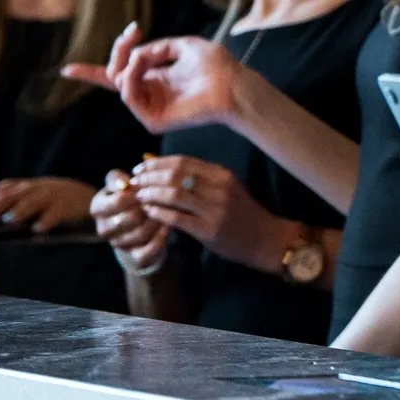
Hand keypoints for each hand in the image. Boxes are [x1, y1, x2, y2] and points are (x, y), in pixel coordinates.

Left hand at [0, 175, 97, 233]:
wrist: (87, 197)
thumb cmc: (51, 200)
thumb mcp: (30, 195)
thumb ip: (8, 201)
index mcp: (24, 187)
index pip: (1, 190)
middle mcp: (35, 189)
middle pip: (13, 194)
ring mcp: (50, 196)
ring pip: (33, 201)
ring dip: (21, 210)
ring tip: (9, 219)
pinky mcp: (65, 207)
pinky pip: (55, 214)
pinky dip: (46, 221)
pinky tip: (38, 229)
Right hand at [61, 25, 245, 134]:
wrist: (232, 83)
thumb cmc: (216, 66)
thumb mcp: (183, 45)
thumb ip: (157, 47)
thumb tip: (136, 53)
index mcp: (156, 78)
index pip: (119, 76)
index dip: (92, 73)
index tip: (66, 69)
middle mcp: (150, 93)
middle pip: (115, 74)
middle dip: (119, 50)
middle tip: (133, 33)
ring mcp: (150, 108)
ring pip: (120, 82)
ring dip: (127, 61)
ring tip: (143, 52)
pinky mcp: (153, 120)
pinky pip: (128, 95)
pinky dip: (130, 76)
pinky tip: (141, 64)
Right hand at [91, 169, 168, 271]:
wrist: (135, 229)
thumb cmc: (128, 200)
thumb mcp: (121, 185)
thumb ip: (119, 179)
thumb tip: (124, 183)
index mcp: (97, 207)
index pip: (120, 200)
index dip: (139, 194)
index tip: (149, 189)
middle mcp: (103, 228)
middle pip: (131, 217)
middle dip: (149, 208)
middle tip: (161, 201)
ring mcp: (118, 244)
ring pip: (141, 233)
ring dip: (156, 221)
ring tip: (166, 212)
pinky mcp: (135, 258)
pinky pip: (150, 249)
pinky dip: (161, 237)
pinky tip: (167, 227)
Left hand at [130, 155, 290, 274]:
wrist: (265, 238)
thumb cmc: (242, 212)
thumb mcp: (226, 187)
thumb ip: (201, 178)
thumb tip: (164, 168)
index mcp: (221, 174)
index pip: (183, 161)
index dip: (157, 163)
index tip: (141, 167)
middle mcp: (218, 188)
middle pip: (175, 175)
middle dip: (149, 177)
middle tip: (135, 182)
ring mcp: (214, 209)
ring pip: (174, 194)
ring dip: (151, 193)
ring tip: (139, 196)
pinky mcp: (209, 231)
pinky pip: (177, 218)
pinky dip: (159, 212)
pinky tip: (149, 212)